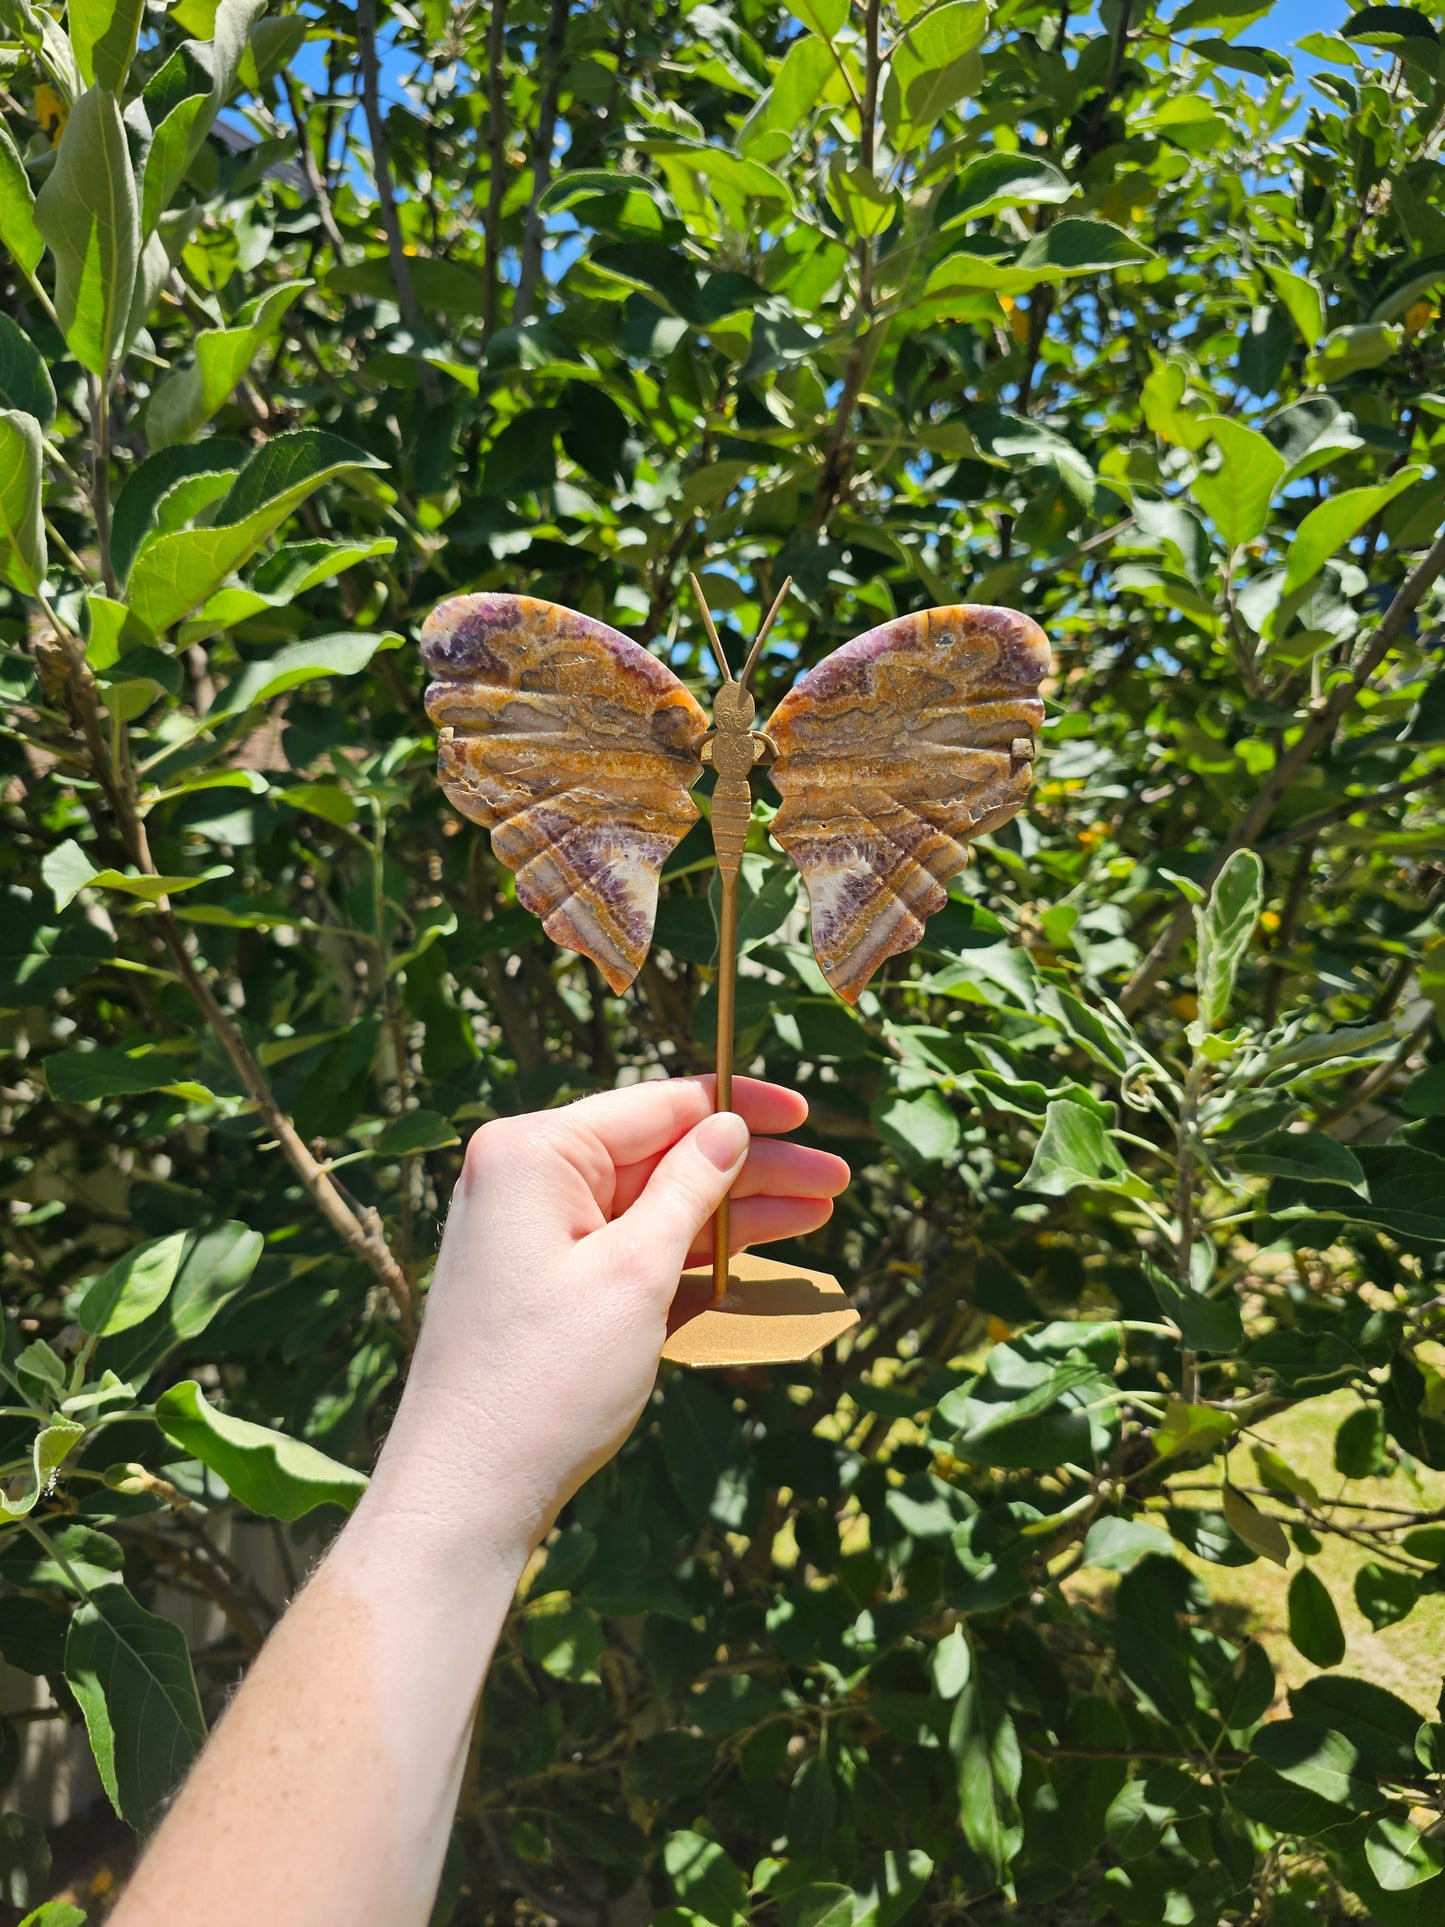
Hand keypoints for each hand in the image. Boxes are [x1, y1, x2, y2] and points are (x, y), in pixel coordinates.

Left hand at [368, 1079, 848, 1561]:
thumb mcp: (635, 1273)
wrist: (467, 1492)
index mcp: (533, 1153)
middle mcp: (527, 1180)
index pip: (656, 1105)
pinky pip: (633, 1252)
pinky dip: (693, 1257)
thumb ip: (688, 1190)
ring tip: (816, 1215)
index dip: (739, 1106)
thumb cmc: (544, 1380)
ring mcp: (536, 1236)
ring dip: (734, 1215)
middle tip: (834, 1181)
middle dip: (751, 1170)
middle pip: (662, 1156)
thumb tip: (729, 1127)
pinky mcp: (549, 1287)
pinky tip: (758, 1258)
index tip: (806, 1113)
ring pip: (655, 1207)